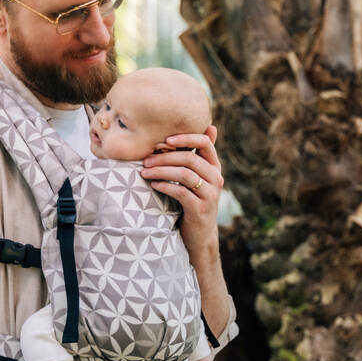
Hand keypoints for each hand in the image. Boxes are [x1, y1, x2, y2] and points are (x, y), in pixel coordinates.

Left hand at [140, 126, 222, 255]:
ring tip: (144, 172)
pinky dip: (164, 186)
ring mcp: (210, 194)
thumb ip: (198, 156)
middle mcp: (216, 178)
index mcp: (214, 167)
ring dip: (161, 171)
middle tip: (145, 160)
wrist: (200, 234)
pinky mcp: (200, 208)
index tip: (166, 140)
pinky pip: (181, 192)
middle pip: (190, 159)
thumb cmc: (194, 200)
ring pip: (184, 174)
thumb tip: (210, 127)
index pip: (205, 143)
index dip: (186, 138)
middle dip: (164, 157)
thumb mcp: (197, 177)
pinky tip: (153, 185)